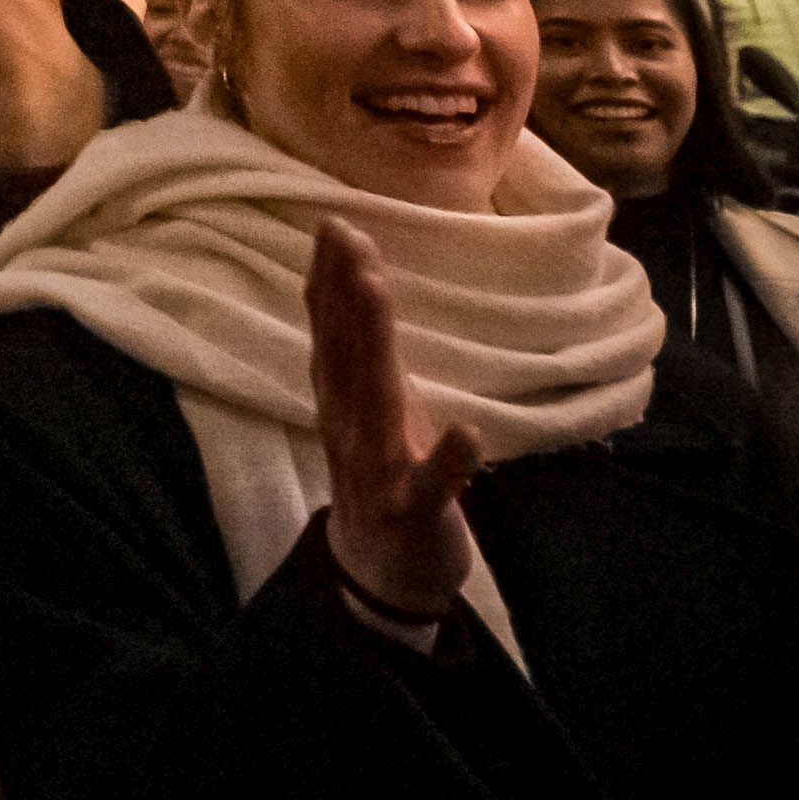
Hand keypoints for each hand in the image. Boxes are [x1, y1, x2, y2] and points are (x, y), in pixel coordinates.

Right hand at [306, 221, 479, 627]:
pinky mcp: (413, 510)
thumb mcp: (367, 414)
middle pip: (344, 352)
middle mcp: (350, 426)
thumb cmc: (381, 480)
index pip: (331, 333)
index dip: (329, 280)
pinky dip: (449, 460)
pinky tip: (469, 433)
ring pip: (374, 400)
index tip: (334, 224)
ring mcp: (379, 469)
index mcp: (344, 402)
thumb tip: (357, 285)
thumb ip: (361, 357)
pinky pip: (430, 485)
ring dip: (373, 344)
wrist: (380, 574)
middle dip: (344, 292)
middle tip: (346, 234)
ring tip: (377, 290)